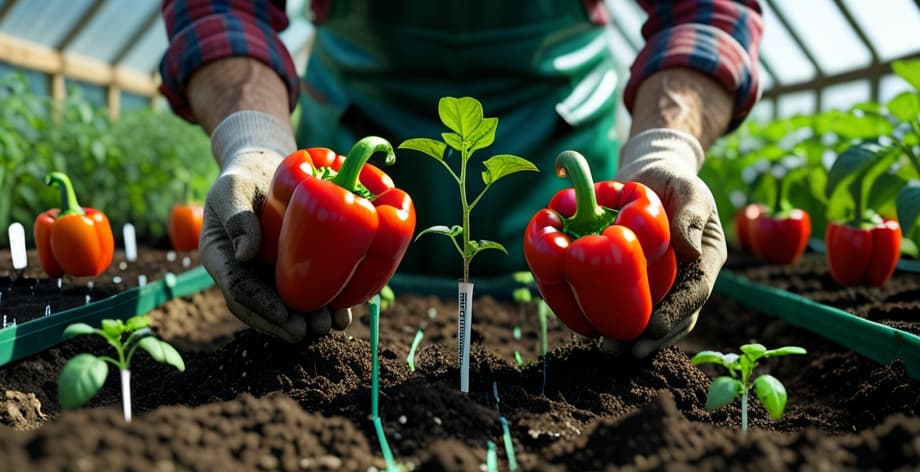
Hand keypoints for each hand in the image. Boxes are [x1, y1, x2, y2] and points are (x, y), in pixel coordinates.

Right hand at [200, 111, 352, 341]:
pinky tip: (342, 315)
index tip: (285, 316)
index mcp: (221, 258)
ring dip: (306, 321)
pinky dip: (322, 306)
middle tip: (310, 330)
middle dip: (285, 324)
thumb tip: (245, 254)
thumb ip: (236, 216)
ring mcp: (266, 275)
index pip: (238, 290)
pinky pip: (302, 294)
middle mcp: (243, 273)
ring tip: (330, 325)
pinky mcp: (289, 272)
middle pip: (261, 308)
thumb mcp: (234, 187)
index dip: (261, 306)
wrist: (265, 171)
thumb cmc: (245, 176)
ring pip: (283, 307)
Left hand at [602, 128, 726, 357]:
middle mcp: (688, 279)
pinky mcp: (640, 283)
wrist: (648, 177)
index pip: (696, 294)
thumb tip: (690, 251)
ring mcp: (664, 284)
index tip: (652, 328)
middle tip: (624, 351)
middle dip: (651, 339)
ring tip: (607, 350)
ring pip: (652, 320)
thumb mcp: (687, 187)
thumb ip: (691, 213)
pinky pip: (630, 306)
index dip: (675, 314)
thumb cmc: (671, 180)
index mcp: (706, 260)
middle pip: (675, 318)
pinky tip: (592, 332)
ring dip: (631, 339)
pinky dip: (613, 321)